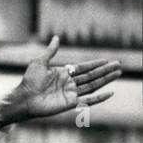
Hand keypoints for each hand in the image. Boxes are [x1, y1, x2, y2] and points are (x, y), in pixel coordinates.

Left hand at [2, 35, 121, 124]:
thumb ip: (51, 51)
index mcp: (63, 74)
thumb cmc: (29, 81)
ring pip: (92, 85)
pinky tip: (110, 93)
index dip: (95, 64)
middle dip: (105, 71)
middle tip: (118, 65)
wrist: (24, 98)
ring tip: (118, 74)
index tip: (106, 61)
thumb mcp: (40, 62)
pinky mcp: (70, 103)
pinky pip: (88, 100)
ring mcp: (70, 94)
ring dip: (106, 80)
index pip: (83, 68)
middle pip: (91, 76)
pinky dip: (99, 98)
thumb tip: (56, 38)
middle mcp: (68, 84)